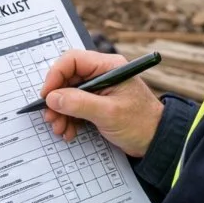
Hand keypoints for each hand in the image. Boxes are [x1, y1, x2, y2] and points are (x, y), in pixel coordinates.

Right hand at [40, 50, 163, 157]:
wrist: (156, 141)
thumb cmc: (141, 123)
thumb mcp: (108, 113)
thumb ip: (79, 103)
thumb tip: (53, 97)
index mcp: (108, 67)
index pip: (73, 60)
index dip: (55, 75)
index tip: (47, 95)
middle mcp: (102, 74)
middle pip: (68, 79)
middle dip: (57, 99)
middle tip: (51, 117)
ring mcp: (99, 89)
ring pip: (69, 94)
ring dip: (61, 112)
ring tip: (60, 128)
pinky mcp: (97, 104)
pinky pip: (75, 107)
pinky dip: (69, 119)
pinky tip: (69, 131)